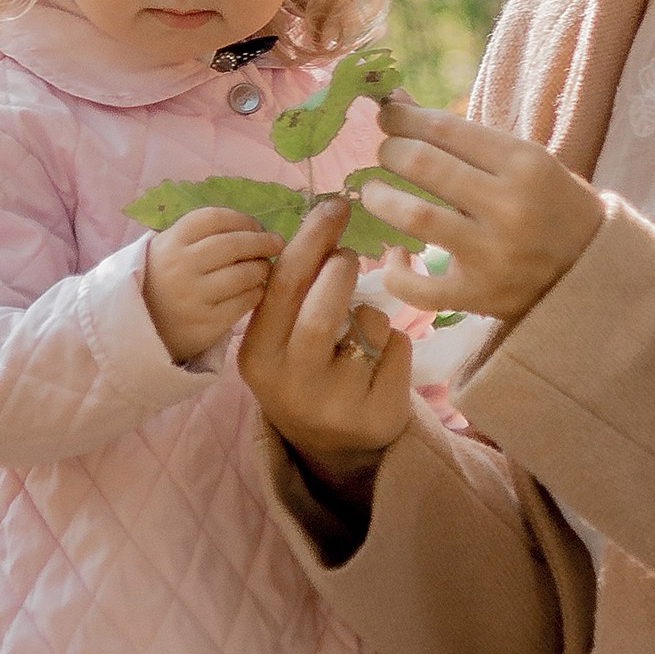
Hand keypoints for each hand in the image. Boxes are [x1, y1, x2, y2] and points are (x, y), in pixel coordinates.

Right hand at [142, 208, 282, 363]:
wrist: (144, 329)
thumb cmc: (164, 281)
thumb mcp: (168, 249)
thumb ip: (201, 234)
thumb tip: (252, 225)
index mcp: (171, 242)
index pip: (214, 218)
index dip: (242, 219)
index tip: (256, 226)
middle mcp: (180, 267)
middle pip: (234, 244)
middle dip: (262, 241)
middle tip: (276, 243)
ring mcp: (193, 297)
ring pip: (244, 274)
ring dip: (262, 268)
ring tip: (264, 268)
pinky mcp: (207, 324)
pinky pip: (245, 301)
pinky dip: (257, 292)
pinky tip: (256, 290)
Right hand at [237, 197, 412, 489]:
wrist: (333, 448)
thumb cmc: (306, 370)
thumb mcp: (281, 338)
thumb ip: (293, 291)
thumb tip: (325, 219)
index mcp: (256, 356)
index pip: (282, 287)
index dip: (310, 239)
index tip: (334, 205)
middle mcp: (289, 383)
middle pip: (322, 308)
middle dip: (341, 270)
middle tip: (349, 257)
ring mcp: (334, 404)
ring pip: (368, 325)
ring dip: (371, 313)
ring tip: (360, 331)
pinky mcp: (376, 415)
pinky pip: (398, 347)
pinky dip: (395, 340)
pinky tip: (380, 362)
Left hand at [355, 108, 603, 327]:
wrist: (593, 270)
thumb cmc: (551, 204)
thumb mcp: (522, 161)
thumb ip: (463, 137)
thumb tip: (398, 102)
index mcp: (525, 163)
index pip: (446, 128)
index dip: (404, 117)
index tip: (387, 115)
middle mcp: (509, 206)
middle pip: (423, 164)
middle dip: (390, 152)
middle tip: (386, 154)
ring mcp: (493, 254)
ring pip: (414, 216)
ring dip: (380, 198)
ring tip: (374, 192)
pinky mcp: (478, 295)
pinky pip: (418, 287)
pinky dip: (395, 272)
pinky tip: (396, 255)